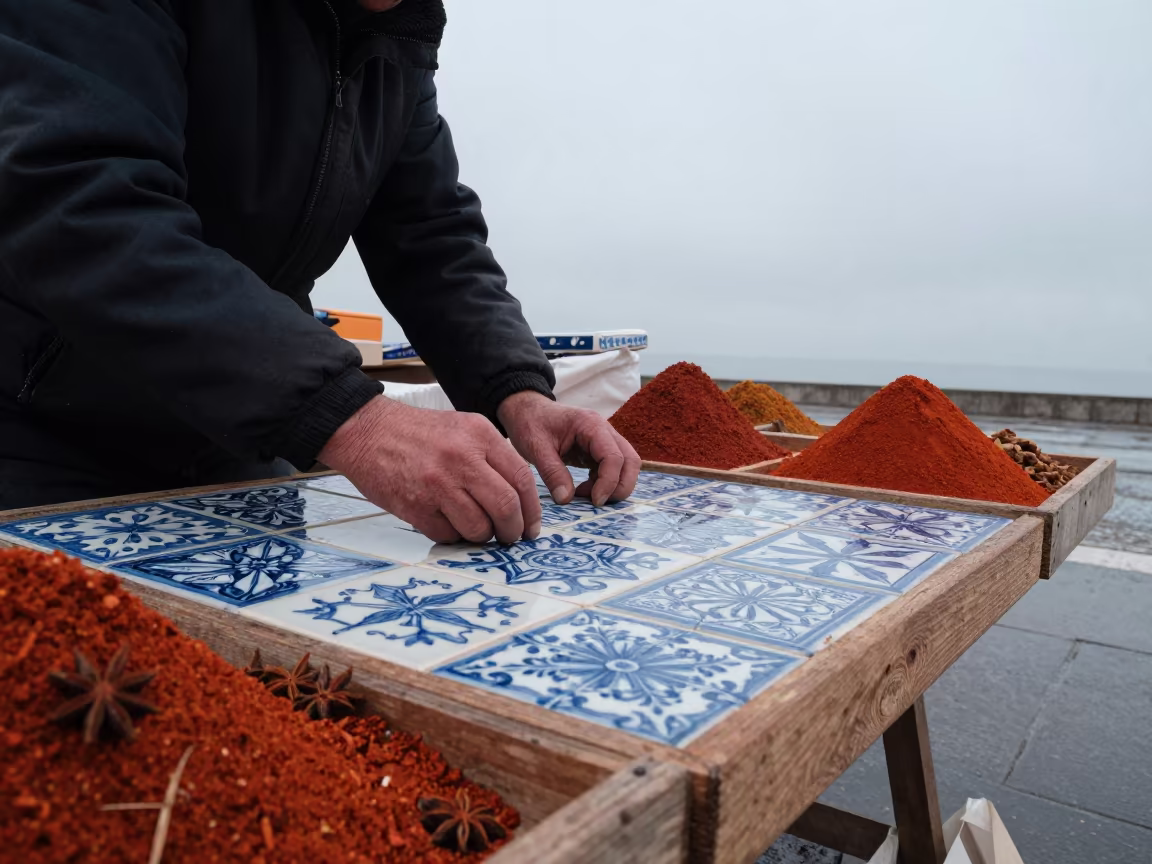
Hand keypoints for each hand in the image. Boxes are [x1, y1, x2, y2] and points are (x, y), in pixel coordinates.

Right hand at [318, 396, 540, 543]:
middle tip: (510, 537)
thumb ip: (493, 457)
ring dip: (483, 537)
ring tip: (477, 530)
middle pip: (506, 508)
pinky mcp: (415, 507)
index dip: (532, 510)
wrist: (367, 432)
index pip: (521, 480)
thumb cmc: (418, 433)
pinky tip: (447, 523)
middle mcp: (462, 459)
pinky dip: (453, 536)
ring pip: (479, 528)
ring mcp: (437, 484)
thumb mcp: (464, 428)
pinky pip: (448, 535)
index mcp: (480, 436)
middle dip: (513, 530)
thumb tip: (519, 498)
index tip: (531, 526)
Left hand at [497, 391, 640, 505]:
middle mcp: (604, 430)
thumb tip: (566, 499)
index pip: (614, 456)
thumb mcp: (536, 448)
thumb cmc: (530, 423)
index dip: (609, 482)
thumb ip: (552, 472)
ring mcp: (604, 439)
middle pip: (630, 460)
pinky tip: (584, 490)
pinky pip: (613, 468)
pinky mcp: (599, 450)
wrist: (527, 411)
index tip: (594, 501)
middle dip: (620, 486)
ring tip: (589, 497)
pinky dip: (605, 483)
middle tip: (598, 503)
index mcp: (591, 425)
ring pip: (626, 464)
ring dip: (615, 485)